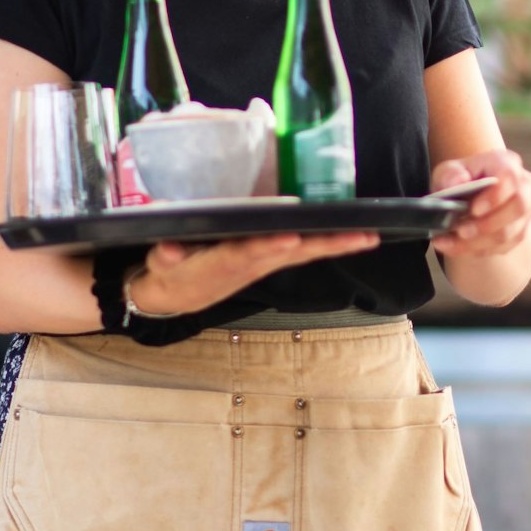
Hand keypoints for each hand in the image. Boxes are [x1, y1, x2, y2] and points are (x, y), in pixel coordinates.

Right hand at [128, 231, 380, 315]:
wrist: (178, 294)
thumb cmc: (172, 271)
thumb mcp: (161, 266)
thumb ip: (165, 256)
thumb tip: (168, 248)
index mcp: (225, 262)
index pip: (250, 253)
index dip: (269, 247)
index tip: (290, 238)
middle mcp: (253, 262)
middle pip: (293, 253)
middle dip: (325, 245)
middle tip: (359, 237)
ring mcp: (265, 262)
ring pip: (306, 252)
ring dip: (336, 245)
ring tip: (368, 236)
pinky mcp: (271, 259)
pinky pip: (305, 251)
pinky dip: (329, 244)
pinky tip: (356, 237)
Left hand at [429, 149, 530, 258]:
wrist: (471, 195)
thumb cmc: (461, 179)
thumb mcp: (448, 171)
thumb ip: (450, 174)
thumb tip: (458, 182)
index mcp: (507, 163)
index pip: (509, 178)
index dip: (494, 196)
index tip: (473, 210)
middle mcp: (523, 186)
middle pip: (518, 207)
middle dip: (488, 224)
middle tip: (461, 232)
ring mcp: (525, 212)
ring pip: (510, 233)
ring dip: (477, 242)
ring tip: (449, 242)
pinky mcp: (520, 232)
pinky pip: (503, 247)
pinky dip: (476, 250)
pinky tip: (454, 247)